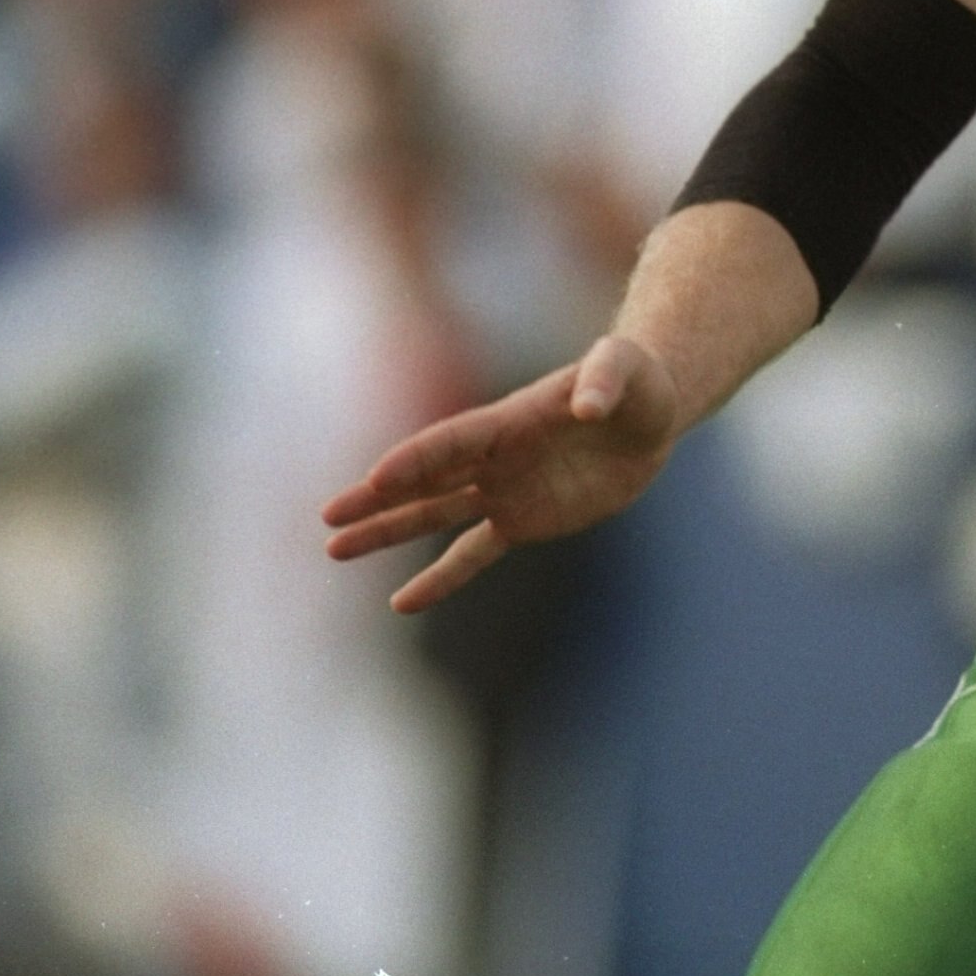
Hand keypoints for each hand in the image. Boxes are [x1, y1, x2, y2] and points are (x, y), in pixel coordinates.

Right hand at [322, 332, 686, 612]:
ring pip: (434, 515)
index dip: (418, 459)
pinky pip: (473, 553)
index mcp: (509, 419)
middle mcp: (495, 457)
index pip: (454, 442)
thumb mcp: (626, 372)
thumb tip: (588, 406)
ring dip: (387, 532)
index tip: (377, 479)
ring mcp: (504, 490)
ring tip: (335, 549)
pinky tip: (402, 604)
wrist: (647, 413)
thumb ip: (603, 382)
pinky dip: (441, 578)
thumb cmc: (635, 381)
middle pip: (426, 479)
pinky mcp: (523, 520)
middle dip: (378, 498)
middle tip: (328, 517)